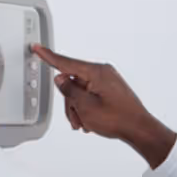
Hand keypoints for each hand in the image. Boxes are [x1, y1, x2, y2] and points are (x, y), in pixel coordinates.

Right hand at [29, 45, 176, 168]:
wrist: (139, 129)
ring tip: (86, 123)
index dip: (49, 57)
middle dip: (70, 103)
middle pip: (72, 82)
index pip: (66, 62)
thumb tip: (60, 79)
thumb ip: (69, 90)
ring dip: (78, 109)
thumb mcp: (85, 106)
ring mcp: (107, 80)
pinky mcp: (109, 89)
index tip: (38, 48)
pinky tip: (91, 120)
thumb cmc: (118, 118)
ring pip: (80, 91)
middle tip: (77, 119)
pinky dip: (86, 108)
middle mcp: (102, 72)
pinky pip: (90, 94)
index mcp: (96, 72)